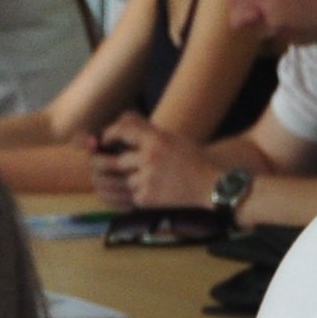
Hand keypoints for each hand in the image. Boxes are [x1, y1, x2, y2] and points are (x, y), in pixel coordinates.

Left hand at [91, 113, 218, 211]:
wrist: (211, 185)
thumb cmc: (193, 160)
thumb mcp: (174, 139)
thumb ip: (149, 131)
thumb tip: (122, 120)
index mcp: (158, 139)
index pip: (124, 132)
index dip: (110, 135)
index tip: (105, 140)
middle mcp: (150, 157)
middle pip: (119, 161)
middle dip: (119, 166)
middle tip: (123, 168)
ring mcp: (148, 178)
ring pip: (126, 180)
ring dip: (135, 181)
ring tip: (156, 181)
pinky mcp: (147, 197)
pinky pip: (133, 195)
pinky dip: (142, 194)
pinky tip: (159, 192)